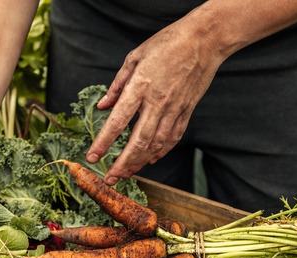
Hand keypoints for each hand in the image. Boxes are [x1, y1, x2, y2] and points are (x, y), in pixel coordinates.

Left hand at [86, 17, 226, 184]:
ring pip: (156, 145)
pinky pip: (172, 138)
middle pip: (137, 142)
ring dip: (139, 162)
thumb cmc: (167, 43)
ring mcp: (174, 109)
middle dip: (122, 164)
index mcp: (141, 86)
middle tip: (110, 179)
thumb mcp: (135, 57)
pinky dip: (161, 152)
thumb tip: (103, 106)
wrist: (204, 40)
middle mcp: (157, 102)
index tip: (92, 157)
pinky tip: (150, 160)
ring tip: (126, 173)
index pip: (117, 121)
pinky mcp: (187, 111)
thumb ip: (117, 84)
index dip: (103, 143)